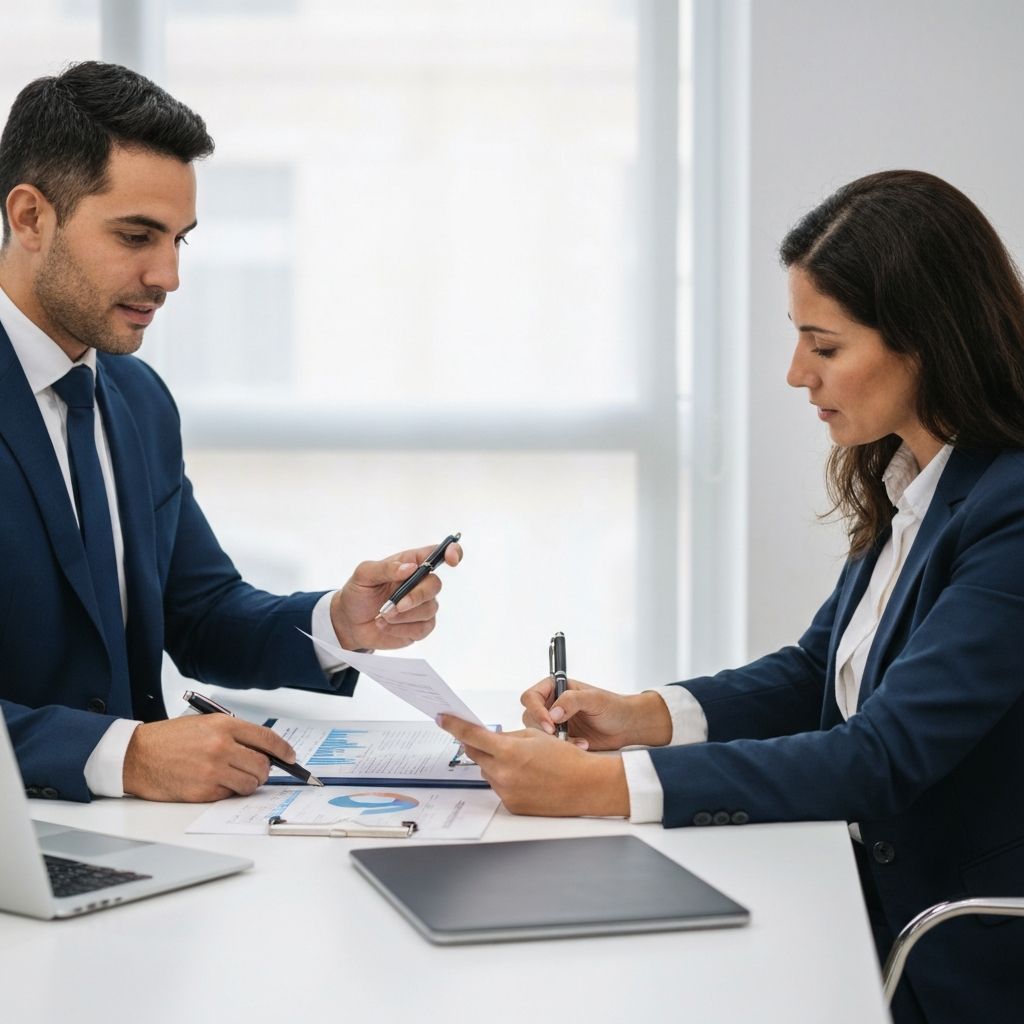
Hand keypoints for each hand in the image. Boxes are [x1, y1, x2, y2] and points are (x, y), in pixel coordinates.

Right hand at [123, 715, 296, 801]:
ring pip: (250, 784)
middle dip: (263, 770)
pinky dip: (228, 792)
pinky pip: (230, 795)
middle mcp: (221, 747)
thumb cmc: (169, 739)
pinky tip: (214, 783)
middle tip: (256, 769)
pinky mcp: (203, 792)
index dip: (284, 750)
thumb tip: (262, 749)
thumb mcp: (204, 724)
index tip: (291, 757)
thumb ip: (234, 733)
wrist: (137, 756)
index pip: (267, 739)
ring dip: (247, 783)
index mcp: (224, 726)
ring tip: (233, 776)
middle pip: (263, 765)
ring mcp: (213, 771)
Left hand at [329, 540, 463, 650]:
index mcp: (411, 563)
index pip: (439, 553)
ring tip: (382, 615)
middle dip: (415, 596)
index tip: (451, 560)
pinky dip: (401, 629)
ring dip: (403, 615)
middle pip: (435, 585)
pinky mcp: (420, 626)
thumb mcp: (364, 575)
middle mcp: (421, 582)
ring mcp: (422, 605)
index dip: (453, 552)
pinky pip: (422, 628)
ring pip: (428, 609)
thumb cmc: (358, 593)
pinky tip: (386, 625)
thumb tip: (410, 568)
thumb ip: (385, 569)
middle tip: (394, 605)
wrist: (350, 622)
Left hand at [438, 715, 629, 817]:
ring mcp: (506, 792)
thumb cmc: (566, 758)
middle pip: (475, 754)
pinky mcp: (512, 805)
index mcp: (508, 751)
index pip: (471, 736)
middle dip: (478, 745)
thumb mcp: (535, 736)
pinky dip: (506, 779)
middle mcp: (503, 773)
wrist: (586, 785)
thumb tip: (492, 739)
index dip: (454, 725)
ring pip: (488, 771)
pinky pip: (499, 787)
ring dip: (496, 763)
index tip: (443, 718)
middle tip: (490, 740)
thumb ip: (508, 737)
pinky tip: (527, 777)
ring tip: (523, 762)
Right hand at [521, 677, 671, 749]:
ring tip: (578, 741)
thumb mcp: (594, 699)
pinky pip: (552, 747)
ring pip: (538, 734)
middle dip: (543, 728)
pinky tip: (582, 745)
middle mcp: (552, 705)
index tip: (550, 724)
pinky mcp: (561, 739)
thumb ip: (572, 701)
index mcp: (555, 688)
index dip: (536, 711)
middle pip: (530, 717)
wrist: (626, 727)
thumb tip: (553, 713)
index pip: (531, 697)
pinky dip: (565, 748)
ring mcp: (555, 723)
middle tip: (559, 736)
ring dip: (555, 740)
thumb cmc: (613, 707)